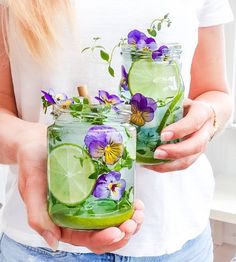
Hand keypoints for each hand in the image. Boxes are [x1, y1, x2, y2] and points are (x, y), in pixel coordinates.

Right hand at [17, 125, 143, 252]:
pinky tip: (136, 200)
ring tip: (138, 211)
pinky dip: (128, 205)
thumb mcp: (31, 188)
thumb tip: (54, 242)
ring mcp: (88, 200)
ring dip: (129, 221)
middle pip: (103, 233)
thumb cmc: (32, 162)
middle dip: (122, 233)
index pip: (85, 239)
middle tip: (133, 222)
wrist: (37, 141)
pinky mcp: (96, 186)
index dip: (103, 239)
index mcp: (61, 219)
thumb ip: (38, 215)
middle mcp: (77, 213)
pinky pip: (114, 201)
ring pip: (112, 220)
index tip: (118, 231)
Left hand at [144, 99, 215, 172]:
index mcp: (202, 113)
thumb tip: (140, 108)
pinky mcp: (193, 156)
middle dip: (175, 151)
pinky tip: (151, 165)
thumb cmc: (189, 108)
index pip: (193, 122)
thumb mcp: (181, 101)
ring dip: (169, 164)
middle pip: (195, 146)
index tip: (163, 135)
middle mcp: (204, 132)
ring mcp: (201, 146)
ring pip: (189, 159)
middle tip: (157, 152)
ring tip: (151, 162)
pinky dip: (165, 167)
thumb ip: (167, 105)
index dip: (179, 130)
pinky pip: (181, 165)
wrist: (205, 116)